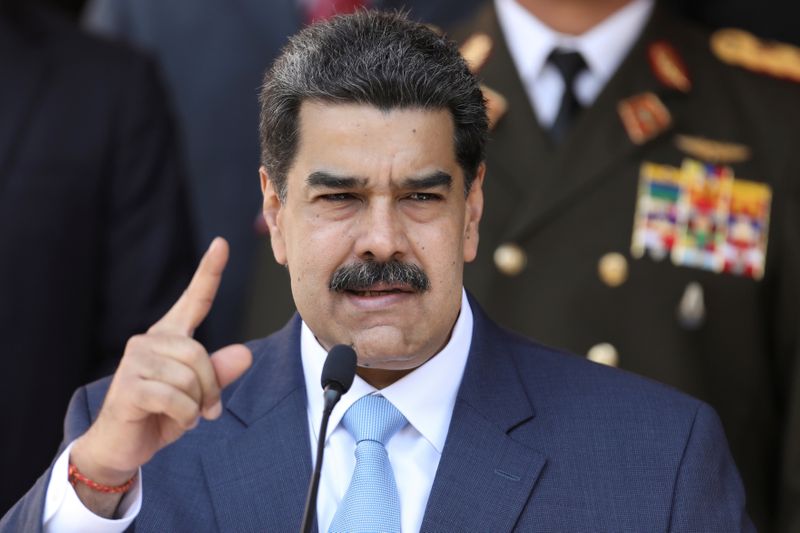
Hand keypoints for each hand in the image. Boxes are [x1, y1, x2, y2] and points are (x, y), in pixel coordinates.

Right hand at [70, 238, 251, 501]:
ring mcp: (135, 360)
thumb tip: (245, 354)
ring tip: (183, 416)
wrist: (121, 447)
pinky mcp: (129, 385)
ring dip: (196, 406)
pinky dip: (183, 417)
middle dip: (210, 388)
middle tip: (206, 410)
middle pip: (200, 354)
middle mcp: (149, 341)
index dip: (209, 272)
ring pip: (189, 377)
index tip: (221, 243)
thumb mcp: (197, 395)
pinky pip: (176, 398)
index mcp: (170, 337)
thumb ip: (219, 374)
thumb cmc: (160, 415)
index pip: (195, 300)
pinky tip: (172, 422)